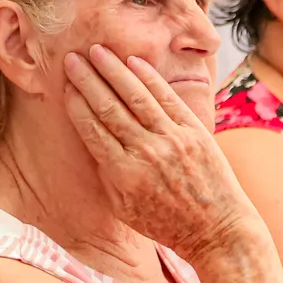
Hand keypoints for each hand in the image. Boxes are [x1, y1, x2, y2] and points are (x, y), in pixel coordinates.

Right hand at [62, 45, 259, 263]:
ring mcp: (172, 140)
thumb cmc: (165, 223)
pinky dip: (149, 78)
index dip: (76, 104)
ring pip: (135, 97)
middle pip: (109, 108)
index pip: (92, 130)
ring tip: (97, 51)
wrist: (217, 231)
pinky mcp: (194, 132)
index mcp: (123, 175)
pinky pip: (167, 98)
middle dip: (87, 80)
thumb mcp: (124, 208)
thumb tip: (92, 137)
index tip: (66, 86)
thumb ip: (106, 173)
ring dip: (113, 70)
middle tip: (71, 58)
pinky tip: (133, 62)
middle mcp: (145, 153)